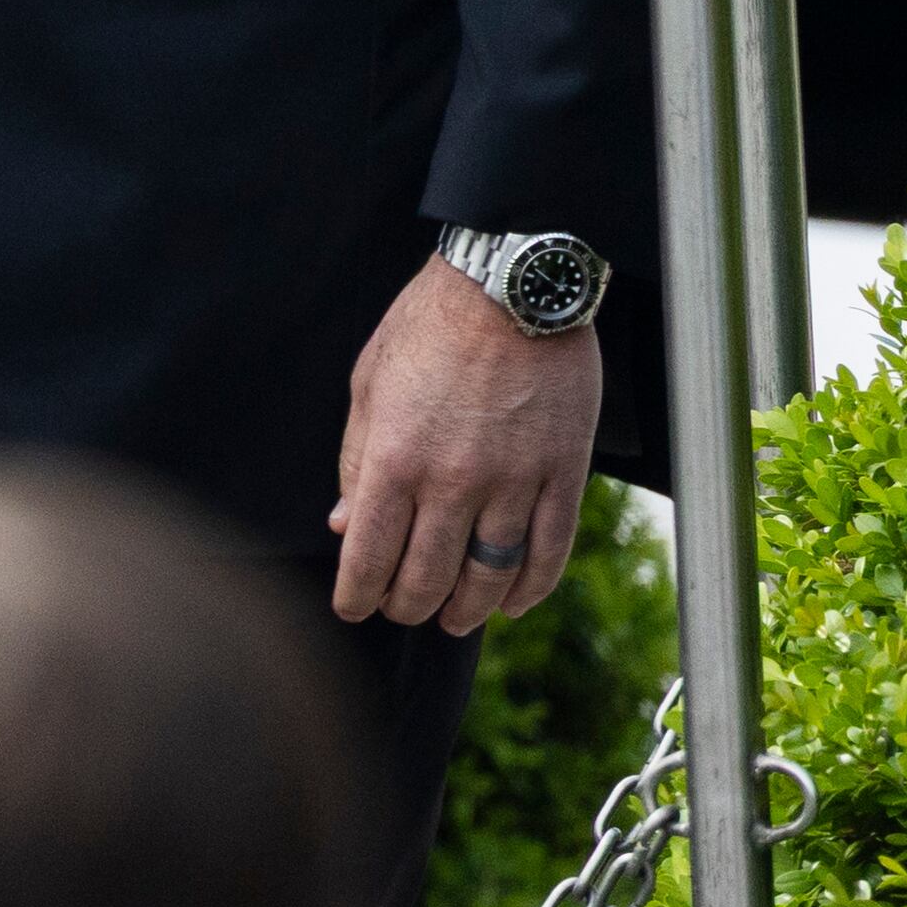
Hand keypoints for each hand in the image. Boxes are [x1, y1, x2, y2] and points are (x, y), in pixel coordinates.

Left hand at [330, 254, 598, 630]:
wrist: (510, 286)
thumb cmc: (428, 327)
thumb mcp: (369, 384)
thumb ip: (357, 458)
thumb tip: (342, 523)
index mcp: (394, 458)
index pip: (369, 554)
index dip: (357, 594)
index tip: (352, 609)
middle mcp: (452, 480)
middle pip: (428, 576)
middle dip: (408, 606)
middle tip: (401, 612)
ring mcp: (513, 481)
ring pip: (490, 575)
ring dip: (468, 609)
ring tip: (453, 620)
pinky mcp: (563, 474)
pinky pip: (549, 551)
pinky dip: (530, 589)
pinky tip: (513, 604)